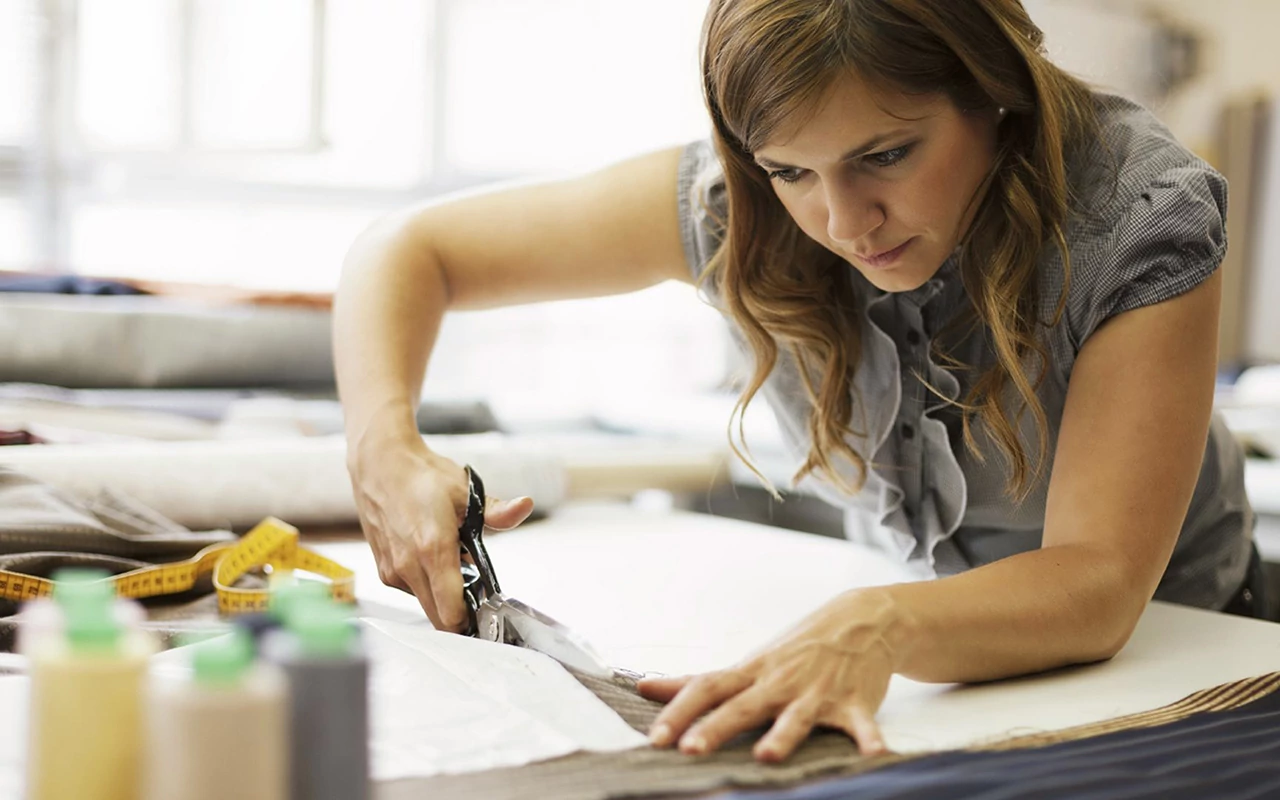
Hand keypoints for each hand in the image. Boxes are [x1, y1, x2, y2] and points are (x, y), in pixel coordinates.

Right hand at [347, 425, 533, 630]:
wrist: (380, 465)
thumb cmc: (421, 476)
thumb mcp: (466, 491)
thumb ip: (497, 511)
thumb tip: (524, 507)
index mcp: (433, 549)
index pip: (452, 612)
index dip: (473, 619)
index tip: (488, 613)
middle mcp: (408, 566)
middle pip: (439, 618)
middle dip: (462, 611)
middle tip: (477, 589)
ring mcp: (393, 571)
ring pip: (426, 605)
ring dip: (443, 596)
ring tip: (453, 562)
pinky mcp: (384, 571)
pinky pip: (412, 591)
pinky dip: (427, 584)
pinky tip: (432, 557)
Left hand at [638, 590, 897, 761]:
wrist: (862, 620)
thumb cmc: (796, 649)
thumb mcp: (748, 664)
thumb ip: (698, 683)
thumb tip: (644, 688)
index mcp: (751, 674)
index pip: (706, 688)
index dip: (679, 710)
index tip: (655, 735)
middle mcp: (780, 683)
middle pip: (742, 706)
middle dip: (716, 728)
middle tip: (690, 749)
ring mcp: (818, 693)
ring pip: (797, 717)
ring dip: (783, 735)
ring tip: (767, 756)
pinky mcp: (856, 703)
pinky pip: (862, 725)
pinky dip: (869, 739)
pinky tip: (874, 755)